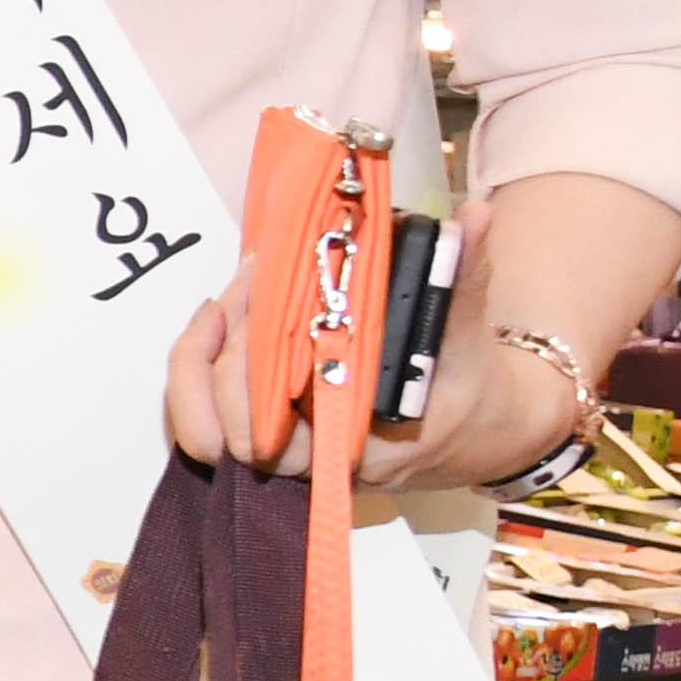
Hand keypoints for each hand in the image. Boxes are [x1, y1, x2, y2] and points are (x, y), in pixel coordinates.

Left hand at [165, 202, 580, 490]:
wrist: (480, 422)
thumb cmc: (467, 384)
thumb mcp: (466, 333)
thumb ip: (462, 276)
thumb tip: (471, 219)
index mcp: (356, 449)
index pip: (277, 439)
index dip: (253, 378)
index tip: (265, 308)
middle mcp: (312, 461)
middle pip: (228, 435)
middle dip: (222, 357)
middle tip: (247, 287)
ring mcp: (288, 450)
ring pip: (208, 431)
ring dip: (200, 362)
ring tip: (225, 299)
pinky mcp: (272, 429)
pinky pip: (215, 414)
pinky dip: (205, 366)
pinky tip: (228, 312)